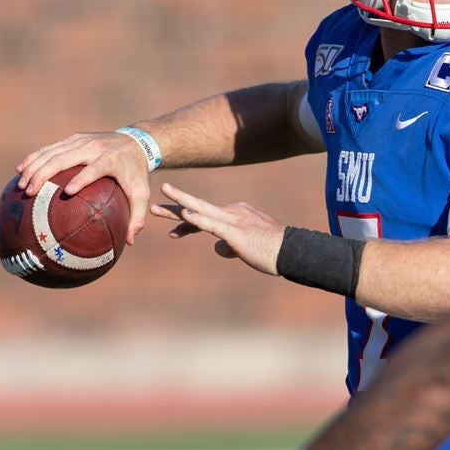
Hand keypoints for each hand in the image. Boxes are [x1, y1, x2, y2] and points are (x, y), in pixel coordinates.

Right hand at [16, 132, 151, 245]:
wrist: (137, 142)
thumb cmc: (137, 173)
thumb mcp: (142, 193)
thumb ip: (138, 217)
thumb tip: (129, 242)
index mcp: (110, 160)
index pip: (93, 170)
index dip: (81, 179)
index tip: (67, 192)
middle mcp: (93, 147)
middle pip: (64, 159)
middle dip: (44, 174)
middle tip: (29, 192)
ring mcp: (81, 140)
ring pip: (52, 152)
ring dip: (33, 167)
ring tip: (20, 185)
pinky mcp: (74, 138)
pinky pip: (49, 148)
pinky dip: (34, 157)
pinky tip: (20, 170)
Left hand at [150, 183, 285, 275]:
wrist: (292, 252)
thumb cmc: (271, 251)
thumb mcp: (245, 247)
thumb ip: (229, 245)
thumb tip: (217, 248)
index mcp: (235, 214)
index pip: (206, 215)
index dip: (188, 222)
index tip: (174, 231)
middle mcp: (232, 212)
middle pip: (198, 207)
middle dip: (177, 202)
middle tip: (157, 196)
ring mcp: (233, 220)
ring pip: (201, 210)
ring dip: (179, 206)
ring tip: (158, 204)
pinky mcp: (236, 232)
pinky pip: (212, 224)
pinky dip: (198, 219)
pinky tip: (185, 216)